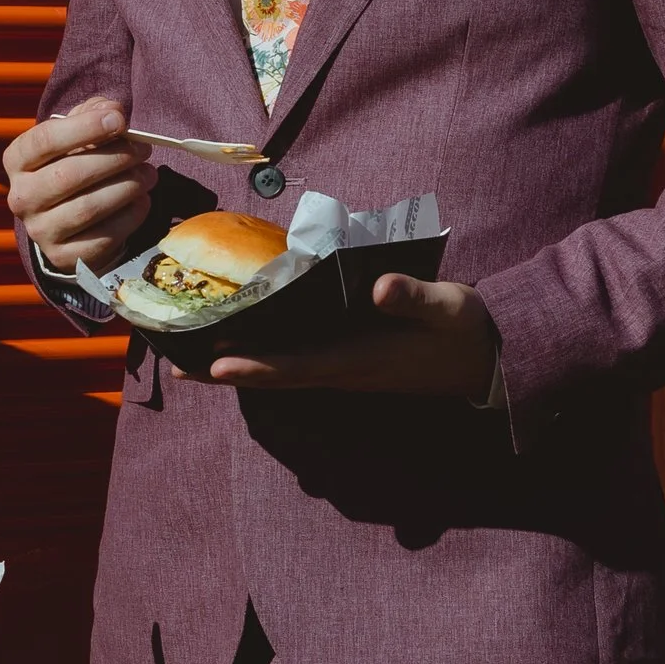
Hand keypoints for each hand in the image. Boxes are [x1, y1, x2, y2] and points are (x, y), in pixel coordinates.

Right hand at [3, 99, 153, 271]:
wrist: (67, 221)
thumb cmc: (73, 164)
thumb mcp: (76, 134)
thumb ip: (92, 114)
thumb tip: (112, 112)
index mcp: (18, 161)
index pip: (45, 140)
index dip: (85, 127)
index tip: (119, 120)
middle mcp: (21, 198)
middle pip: (69, 175)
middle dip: (114, 158)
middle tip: (143, 149)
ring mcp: (41, 231)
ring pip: (88, 208)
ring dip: (127, 187)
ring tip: (148, 174)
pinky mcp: (65, 257)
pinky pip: (103, 236)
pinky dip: (130, 216)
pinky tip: (141, 201)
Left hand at [196, 271, 500, 400]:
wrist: (488, 359)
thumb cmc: (466, 329)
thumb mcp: (448, 306)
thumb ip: (414, 297)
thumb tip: (378, 286)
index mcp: (363, 359)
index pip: (299, 366)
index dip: (257, 367)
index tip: (217, 367)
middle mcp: (346, 372)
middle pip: (276, 376)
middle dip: (227, 372)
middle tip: (177, 364)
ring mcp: (346, 372)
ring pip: (282, 375)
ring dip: (238, 369)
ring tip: (192, 360)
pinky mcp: (350, 365)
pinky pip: (296, 367)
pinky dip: (263, 361)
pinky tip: (241, 349)